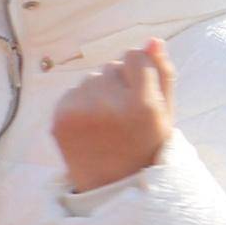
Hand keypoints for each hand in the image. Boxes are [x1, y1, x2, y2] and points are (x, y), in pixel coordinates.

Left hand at [52, 39, 176, 193]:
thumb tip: (152, 40)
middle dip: (117, 84)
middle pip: (110, 67)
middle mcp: (109, 105)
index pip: (134, 56)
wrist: (112, 184)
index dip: (139, 71)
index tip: (141, 93)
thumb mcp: (166, 113)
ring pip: (89, 79)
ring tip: (106, 122)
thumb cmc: (146, 146)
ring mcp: (80, 112)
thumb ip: (163, 74)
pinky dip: (80, 104)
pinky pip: (71, 92)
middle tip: (123, 115)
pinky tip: (90, 126)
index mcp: (142, 104)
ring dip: (97, 93)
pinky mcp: (58, 118)